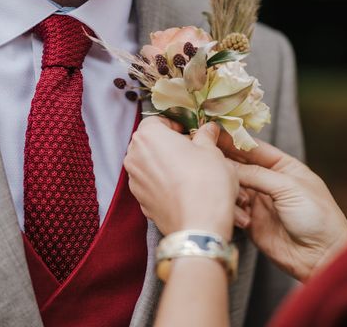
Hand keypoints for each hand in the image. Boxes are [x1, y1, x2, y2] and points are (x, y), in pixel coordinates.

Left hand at [124, 117, 241, 240]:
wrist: (199, 226)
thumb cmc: (206, 182)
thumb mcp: (212, 152)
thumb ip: (206, 136)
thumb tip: (208, 129)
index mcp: (148, 136)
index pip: (156, 121)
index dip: (174, 125)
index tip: (190, 134)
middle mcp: (134, 157)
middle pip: (150, 143)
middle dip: (168, 145)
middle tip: (192, 153)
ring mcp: (134, 182)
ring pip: (149, 166)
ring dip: (165, 165)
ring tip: (189, 174)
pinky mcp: (140, 203)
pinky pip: (151, 186)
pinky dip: (164, 185)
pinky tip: (183, 192)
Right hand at [219, 135, 346, 281]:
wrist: (322, 257)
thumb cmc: (316, 216)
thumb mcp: (289, 187)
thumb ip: (257, 174)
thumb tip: (226, 164)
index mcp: (284, 166)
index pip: (254, 148)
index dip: (234, 140)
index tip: (213, 132)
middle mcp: (269, 181)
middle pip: (240, 165)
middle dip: (224, 160)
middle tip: (204, 154)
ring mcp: (259, 201)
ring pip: (234, 186)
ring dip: (228, 186)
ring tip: (224, 187)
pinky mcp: (251, 222)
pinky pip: (233, 208)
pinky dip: (231, 207)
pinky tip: (236, 212)